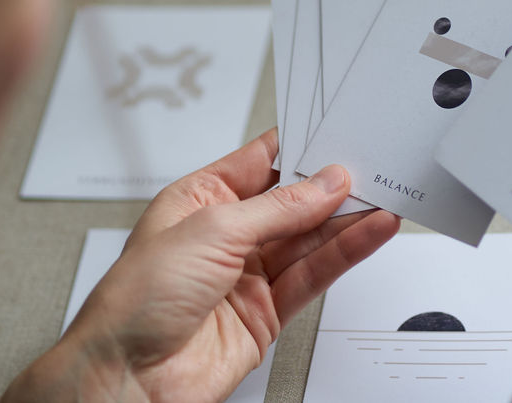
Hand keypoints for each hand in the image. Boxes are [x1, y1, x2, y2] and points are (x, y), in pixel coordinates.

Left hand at [4, 129, 399, 401]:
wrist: (128, 378)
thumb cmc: (134, 301)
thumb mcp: (211, 231)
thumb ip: (277, 209)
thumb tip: (323, 184)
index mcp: (199, 199)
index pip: (259, 162)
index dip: (298, 148)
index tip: (336, 133)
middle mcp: (225, 234)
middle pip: (291, 202)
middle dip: (330, 186)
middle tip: (372, 167)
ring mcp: (248, 274)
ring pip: (308, 239)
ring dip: (347, 220)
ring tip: (383, 197)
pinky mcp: (267, 311)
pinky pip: (313, 275)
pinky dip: (345, 254)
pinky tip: (368, 234)